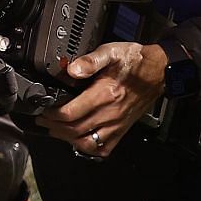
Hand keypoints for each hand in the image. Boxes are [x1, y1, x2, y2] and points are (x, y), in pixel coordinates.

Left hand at [34, 41, 168, 157]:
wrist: (158, 71)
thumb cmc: (134, 61)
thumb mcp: (111, 51)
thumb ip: (89, 60)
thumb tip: (71, 69)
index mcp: (104, 95)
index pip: (70, 113)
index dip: (51, 114)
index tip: (42, 109)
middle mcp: (110, 114)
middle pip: (74, 130)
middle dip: (53, 127)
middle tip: (42, 120)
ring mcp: (117, 124)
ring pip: (87, 142)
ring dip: (67, 139)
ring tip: (55, 130)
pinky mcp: (122, 129)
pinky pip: (104, 147)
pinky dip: (88, 148)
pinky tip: (78, 141)